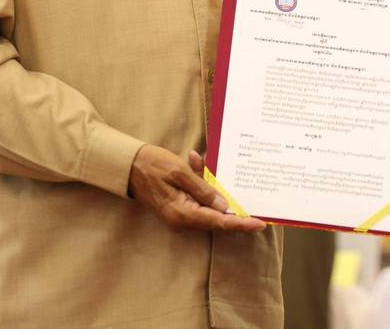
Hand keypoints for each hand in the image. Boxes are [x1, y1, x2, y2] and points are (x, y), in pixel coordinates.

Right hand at [128, 145, 265, 232]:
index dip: (240, 224)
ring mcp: (181, 214)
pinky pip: (201, 201)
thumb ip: (203, 190)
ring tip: (236, 185)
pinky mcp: (180, 206)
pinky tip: (205, 165)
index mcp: (182, 213)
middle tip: (260, 210)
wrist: (128, 165)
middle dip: (238, 214)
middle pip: (217, 220)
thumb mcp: (180, 173)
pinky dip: (208, 188)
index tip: (259, 223)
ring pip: (210, 210)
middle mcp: (182, 218)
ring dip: (222, 197)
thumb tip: (225, 207)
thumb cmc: (152, 165)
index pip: (218, 222)